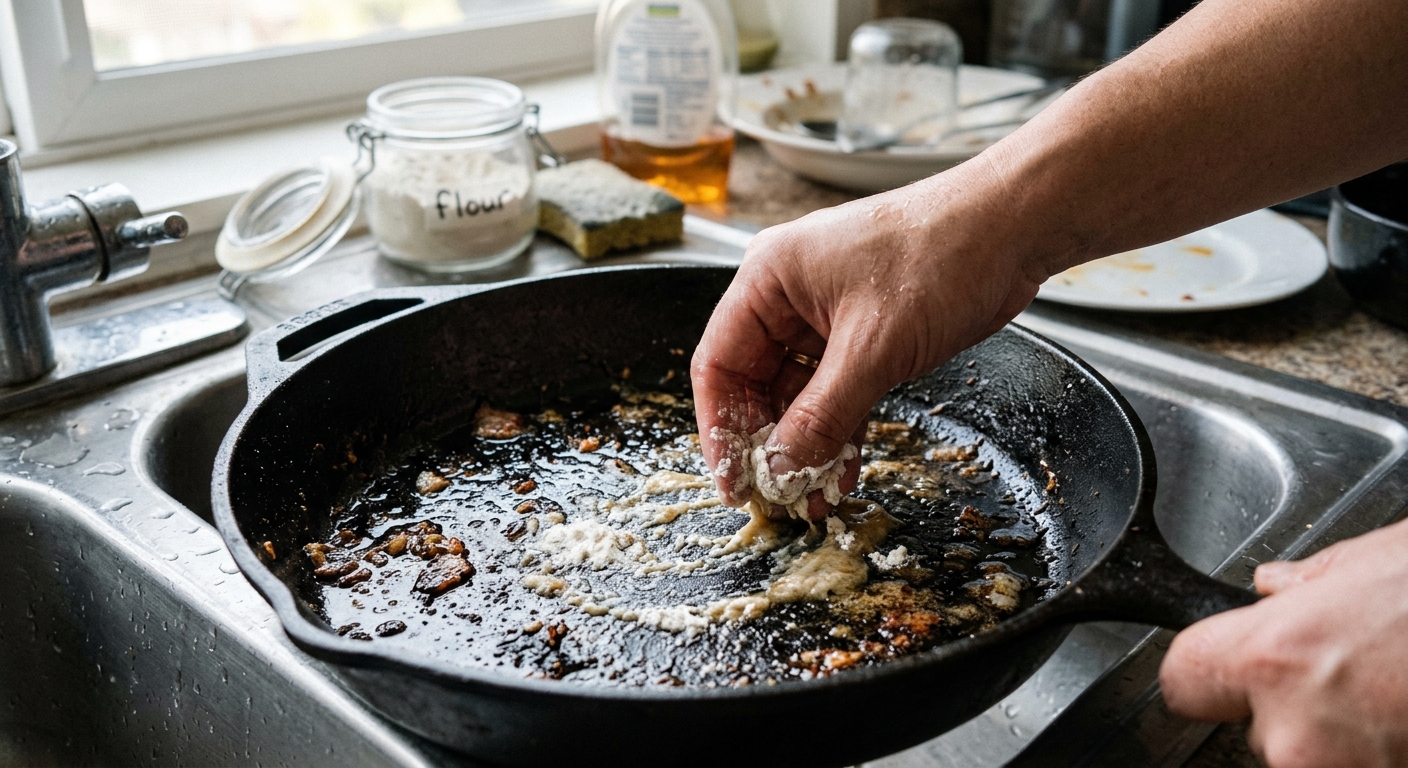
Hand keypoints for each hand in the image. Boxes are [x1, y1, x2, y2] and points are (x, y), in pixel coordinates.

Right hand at [690, 162, 1048, 518]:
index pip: (719, 363)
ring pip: (797, 393)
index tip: (735, 482)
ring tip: (813, 498)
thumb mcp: (873, 348)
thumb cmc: (942, 253)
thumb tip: (782, 467)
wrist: (1014, 227)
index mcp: (768, 278)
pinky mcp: (863, 331)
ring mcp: (826, 313)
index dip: (721, 428)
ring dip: (805, 445)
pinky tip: (841, 470)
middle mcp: (787, 294)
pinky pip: (835, 390)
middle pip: (754, 383)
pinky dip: (837, 429)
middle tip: (777, 497)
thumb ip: (822, 415)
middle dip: (767, 444)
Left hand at [1161, 518, 1407, 766]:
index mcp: (1272, 659)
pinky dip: (1384, 749)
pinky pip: (1364, 765)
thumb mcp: (1372, 560)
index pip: (1184, 679)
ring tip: (1401, 691)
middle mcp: (1297, 734)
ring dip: (1349, 737)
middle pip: (1258, 732)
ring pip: (1313, 760)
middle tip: (1357, 674)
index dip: (1209, 671)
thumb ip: (1309, 586)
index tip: (1227, 667)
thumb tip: (1275, 589)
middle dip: (1297, 707)